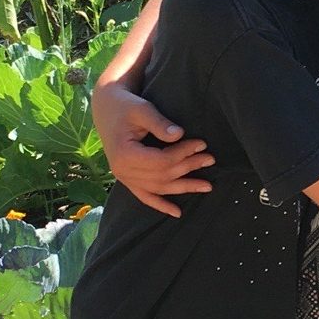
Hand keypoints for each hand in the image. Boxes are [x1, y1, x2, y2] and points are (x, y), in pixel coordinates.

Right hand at [92, 85, 213, 217]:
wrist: (107, 109)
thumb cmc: (125, 106)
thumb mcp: (141, 109)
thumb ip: (159, 123)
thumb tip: (179, 135)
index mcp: (124, 155)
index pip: (161, 161)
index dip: (183, 153)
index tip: (202, 143)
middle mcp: (123, 171)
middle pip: (162, 175)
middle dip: (189, 167)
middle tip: (211, 159)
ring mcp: (124, 178)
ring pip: (158, 188)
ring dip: (183, 187)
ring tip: (207, 186)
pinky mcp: (128, 179)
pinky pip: (145, 196)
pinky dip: (161, 205)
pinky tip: (177, 213)